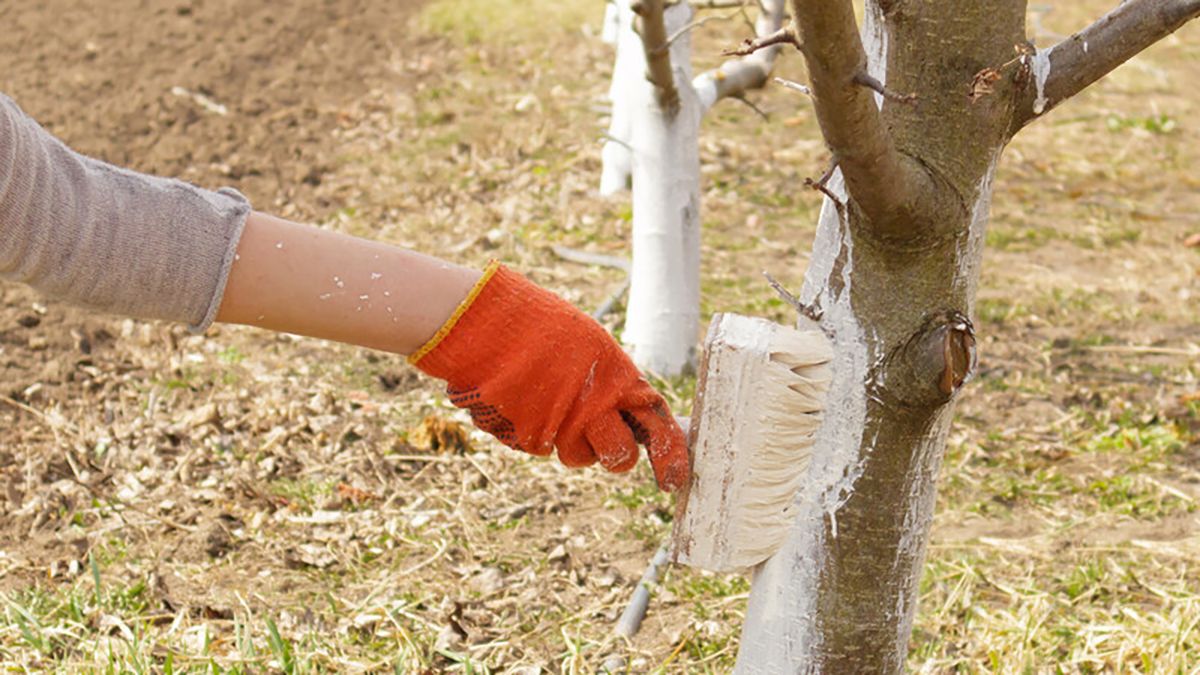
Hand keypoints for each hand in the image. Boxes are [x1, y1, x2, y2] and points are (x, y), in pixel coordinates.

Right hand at [410, 262, 688, 490]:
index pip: (657, 424)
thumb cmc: (538, 325)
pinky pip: (539, 445)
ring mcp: (557, 427)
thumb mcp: (589, 345)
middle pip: (620, 458)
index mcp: (616, 378)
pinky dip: (533, 428)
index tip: (675, 479)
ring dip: (568, 438)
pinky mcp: (524, 439)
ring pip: (575, 455)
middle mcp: (592, 408)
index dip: (670, 454)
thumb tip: (627, 412)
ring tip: (548, 399)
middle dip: (614, 455)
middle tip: (601, 438)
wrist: (483, 322)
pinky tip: (520, 398)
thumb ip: (611, 382)